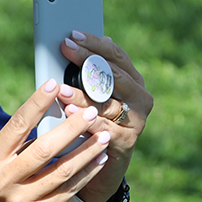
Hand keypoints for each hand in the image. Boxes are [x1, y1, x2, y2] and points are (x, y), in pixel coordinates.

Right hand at [0, 82, 109, 201]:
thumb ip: (17, 147)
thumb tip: (51, 115)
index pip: (17, 126)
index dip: (36, 103)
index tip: (54, 83)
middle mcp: (5, 180)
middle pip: (45, 148)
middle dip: (72, 128)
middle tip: (91, 111)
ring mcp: (23, 200)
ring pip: (63, 170)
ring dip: (87, 150)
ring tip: (103, 134)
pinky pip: (69, 190)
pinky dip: (87, 173)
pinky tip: (99, 160)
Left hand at [60, 32, 150, 201]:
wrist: (101, 166)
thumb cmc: (92, 124)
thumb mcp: (91, 96)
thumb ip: (87, 74)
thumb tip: (72, 42)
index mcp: (133, 81)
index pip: (116, 55)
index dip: (94, 44)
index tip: (71, 36)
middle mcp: (140, 98)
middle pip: (113, 75)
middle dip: (86, 60)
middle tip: (65, 49)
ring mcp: (136, 120)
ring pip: (106, 102)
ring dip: (82, 94)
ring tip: (61, 88)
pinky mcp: (127, 141)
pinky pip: (104, 129)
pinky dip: (85, 121)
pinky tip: (68, 113)